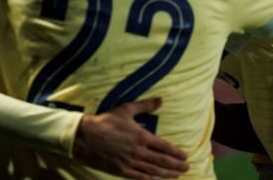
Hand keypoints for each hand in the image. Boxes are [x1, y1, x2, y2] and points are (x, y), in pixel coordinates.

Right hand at [73, 97, 188, 178]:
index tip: (185, 155)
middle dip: (177, 165)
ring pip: (154, 171)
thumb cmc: (105, 121)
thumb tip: (162, 100)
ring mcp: (130, 163)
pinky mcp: (121, 171)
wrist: (85, 137)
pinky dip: (151, 179)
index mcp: (141, 136)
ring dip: (168, 174)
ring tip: (178, 175)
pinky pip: (140, 177)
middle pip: (163, 160)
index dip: (177, 152)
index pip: (165, 146)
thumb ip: (145, 106)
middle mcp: (139, 152)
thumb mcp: (126, 109)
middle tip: (187, 167)